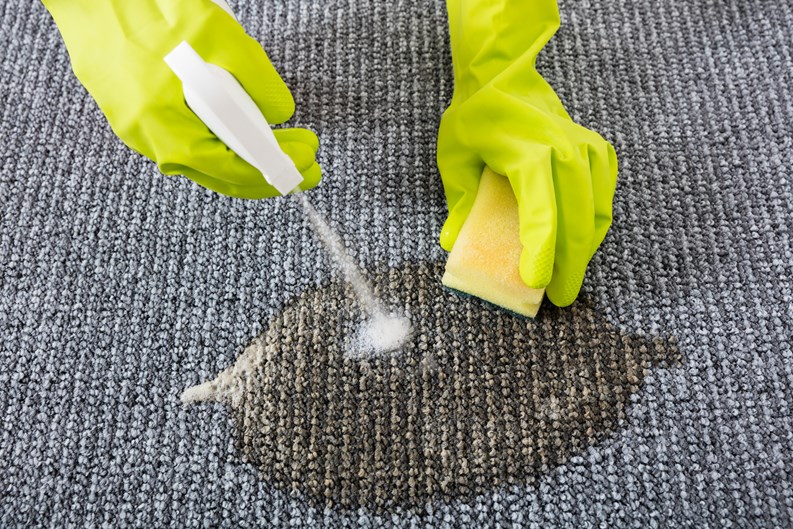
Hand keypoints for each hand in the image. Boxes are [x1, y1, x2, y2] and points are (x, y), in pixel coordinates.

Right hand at [43, 0, 320, 197]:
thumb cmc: (143, 8)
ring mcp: (142, 133)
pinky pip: (190, 141)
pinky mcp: (140, 118)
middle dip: (270, 170)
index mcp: (166, 129)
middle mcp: (151, 142)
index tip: (308, 161)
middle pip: (222, 174)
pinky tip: (244, 130)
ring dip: (248, 156)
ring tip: (282, 144)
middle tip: (305, 161)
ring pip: (207, 160)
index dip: (279, 169)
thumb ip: (256, 81)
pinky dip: (223, 141)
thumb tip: (279, 113)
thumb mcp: (217, 36)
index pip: (235, 170)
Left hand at [438, 0, 617, 306]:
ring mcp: (587, 149)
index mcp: (528, 153)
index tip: (537, 283)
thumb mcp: (455, 158)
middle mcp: (565, 151)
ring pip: (596, 213)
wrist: (504, 78)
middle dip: (570, 265)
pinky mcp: (599, 151)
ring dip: (584, 250)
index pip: (542, 212)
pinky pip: (603, 199)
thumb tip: (453, 245)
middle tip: (559, 297)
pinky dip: (593, 227)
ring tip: (567, 277)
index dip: (542, 252)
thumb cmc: (475, 120)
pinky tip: (579, 245)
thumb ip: (458, 202)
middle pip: (576, 221)